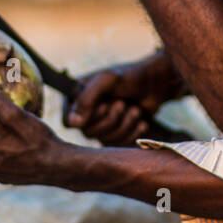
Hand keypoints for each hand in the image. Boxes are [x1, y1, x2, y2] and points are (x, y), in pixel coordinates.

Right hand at [63, 50, 184, 145]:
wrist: (155, 85)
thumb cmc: (129, 77)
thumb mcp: (106, 80)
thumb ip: (86, 99)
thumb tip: (73, 124)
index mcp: (75, 98)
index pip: (68, 122)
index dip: (86, 118)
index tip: (104, 106)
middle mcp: (85, 114)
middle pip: (88, 133)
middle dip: (111, 119)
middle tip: (122, 103)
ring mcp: (101, 126)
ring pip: (105, 140)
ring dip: (124, 125)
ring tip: (134, 109)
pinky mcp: (116, 135)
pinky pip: (119, 145)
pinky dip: (132, 133)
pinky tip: (141, 122)